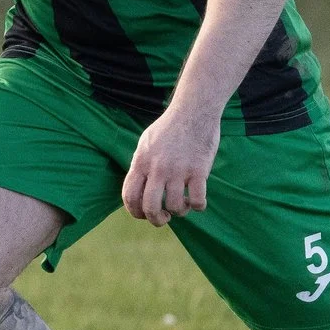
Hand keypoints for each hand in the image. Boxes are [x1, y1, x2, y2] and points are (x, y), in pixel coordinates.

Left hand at [122, 106, 218, 226]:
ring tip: (184, 204)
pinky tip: (198, 201)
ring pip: (175, 206)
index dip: (135, 212)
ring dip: (180, 211)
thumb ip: (140, 166)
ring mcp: (179, 170)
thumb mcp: (146, 142)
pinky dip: (198, 206)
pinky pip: (198, 200)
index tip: (145, 214)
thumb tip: (136, 190)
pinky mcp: (199, 170)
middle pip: (150, 207)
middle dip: (156, 220)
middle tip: (165, 217)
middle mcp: (158, 168)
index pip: (129, 196)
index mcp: (141, 162)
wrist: (194, 110)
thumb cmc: (170, 127)